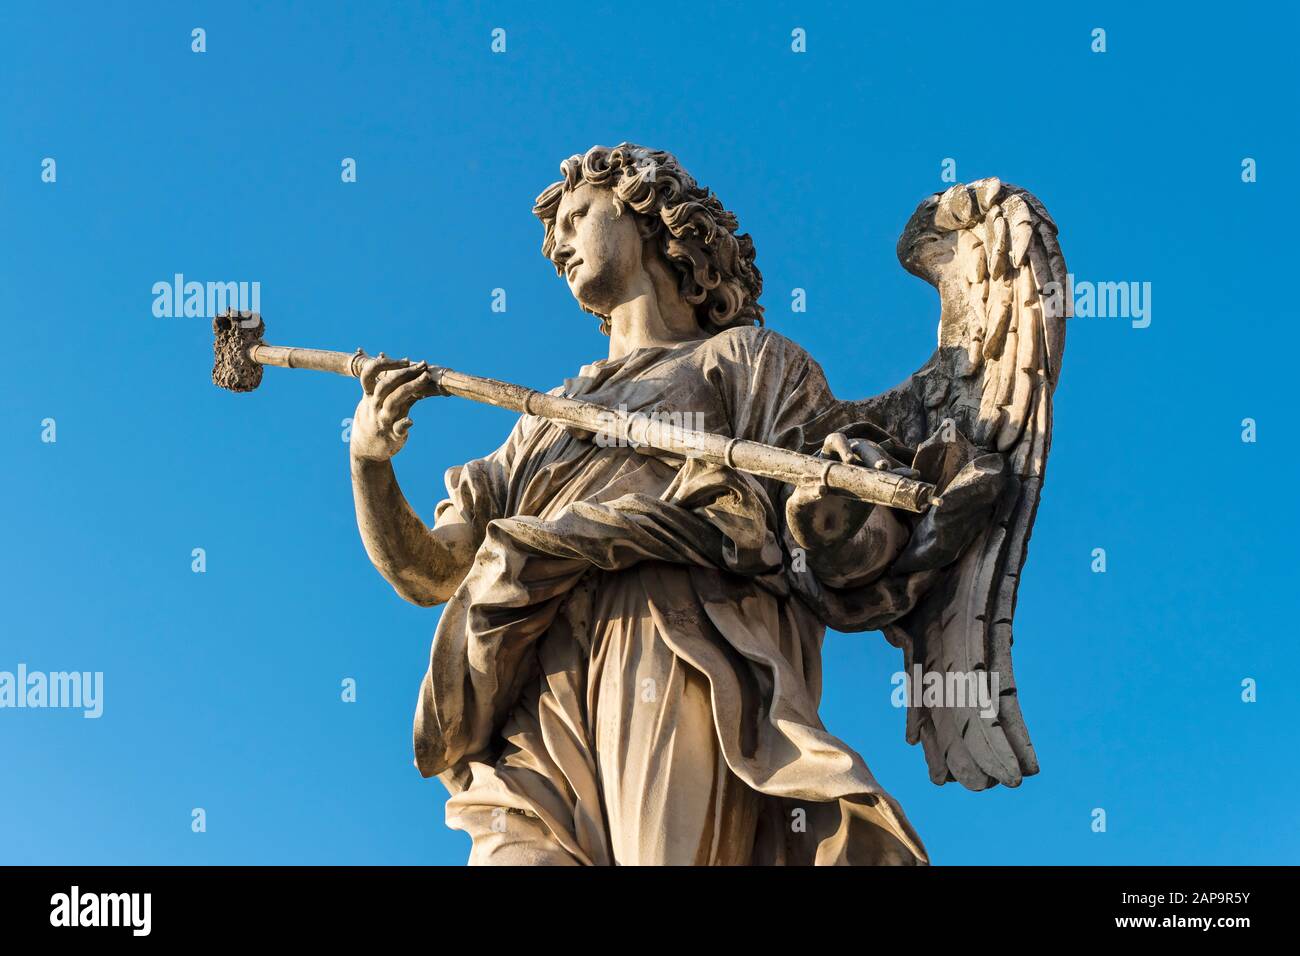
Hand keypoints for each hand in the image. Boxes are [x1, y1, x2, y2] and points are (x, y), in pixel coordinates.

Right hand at [349, 355, 442, 462]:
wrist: (366, 450)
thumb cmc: (376, 419)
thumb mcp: (378, 402)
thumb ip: (393, 385)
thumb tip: (410, 365)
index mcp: (369, 396)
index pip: (369, 374)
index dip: (385, 364)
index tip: (407, 360)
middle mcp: (375, 406)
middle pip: (385, 385)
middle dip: (404, 373)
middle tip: (423, 366)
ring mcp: (383, 420)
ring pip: (392, 402)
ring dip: (410, 388)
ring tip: (426, 377)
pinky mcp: (392, 435)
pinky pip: (397, 428)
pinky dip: (404, 424)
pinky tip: (411, 420)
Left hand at [785, 433, 916, 550]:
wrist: (822, 530)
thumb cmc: (806, 513)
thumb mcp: (799, 506)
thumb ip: (806, 496)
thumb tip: (821, 488)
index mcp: (825, 456)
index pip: (836, 440)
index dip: (843, 447)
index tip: (851, 461)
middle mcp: (847, 457)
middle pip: (863, 448)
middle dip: (873, 456)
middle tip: (881, 468)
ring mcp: (863, 468)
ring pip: (880, 460)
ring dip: (891, 465)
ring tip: (903, 473)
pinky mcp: (875, 482)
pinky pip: (891, 475)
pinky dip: (902, 476)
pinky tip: (914, 476)